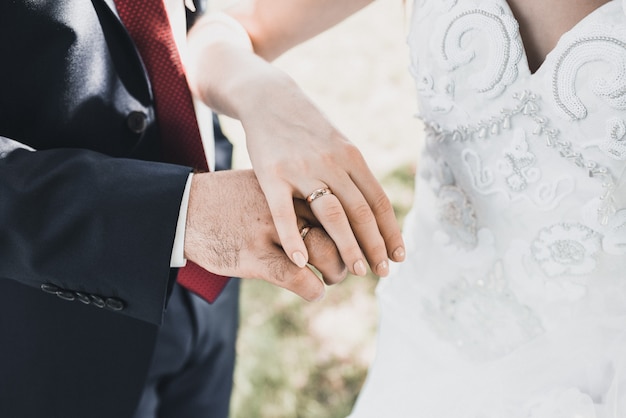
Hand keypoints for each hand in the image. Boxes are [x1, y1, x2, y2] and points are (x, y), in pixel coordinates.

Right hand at [184, 170, 346, 300]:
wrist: (186, 209)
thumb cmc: (229, 200)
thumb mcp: (266, 185)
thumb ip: (295, 195)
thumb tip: (326, 212)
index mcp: (292, 185)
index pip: (340, 204)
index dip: (358, 226)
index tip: (367, 240)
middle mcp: (286, 204)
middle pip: (340, 227)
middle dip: (354, 251)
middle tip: (354, 265)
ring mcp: (270, 230)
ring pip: (325, 252)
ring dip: (337, 271)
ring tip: (332, 277)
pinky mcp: (254, 256)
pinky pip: (296, 276)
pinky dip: (312, 288)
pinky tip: (314, 291)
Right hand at [239, 73, 405, 277]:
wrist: (267, 97)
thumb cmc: (306, 126)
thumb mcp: (336, 142)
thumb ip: (353, 173)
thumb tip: (373, 207)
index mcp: (351, 156)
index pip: (378, 201)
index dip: (390, 231)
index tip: (398, 256)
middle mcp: (331, 163)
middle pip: (361, 211)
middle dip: (375, 245)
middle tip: (382, 272)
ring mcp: (301, 168)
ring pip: (332, 214)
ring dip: (347, 246)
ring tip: (356, 272)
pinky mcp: (271, 174)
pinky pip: (284, 213)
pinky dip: (293, 239)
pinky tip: (300, 262)